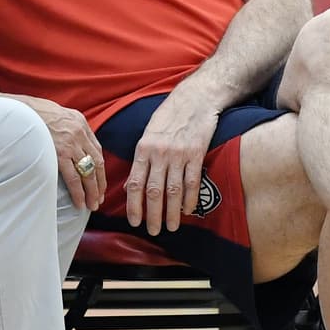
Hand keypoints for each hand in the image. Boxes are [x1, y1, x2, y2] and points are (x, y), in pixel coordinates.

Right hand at [14, 96, 106, 210]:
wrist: (18, 109)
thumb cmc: (33, 112)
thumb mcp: (58, 114)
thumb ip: (68, 127)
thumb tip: (70, 143)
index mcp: (80, 123)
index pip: (97, 150)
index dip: (100, 169)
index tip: (100, 182)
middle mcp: (79, 133)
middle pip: (97, 163)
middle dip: (100, 183)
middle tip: (99, 199)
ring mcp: (70, 144)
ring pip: (88, 172)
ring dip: (92, 191)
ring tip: (92, 205)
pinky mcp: (59, 154)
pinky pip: (73, 177)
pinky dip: (78, 192)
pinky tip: (80, 202)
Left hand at [125, 87, 218, 235]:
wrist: (195, 99)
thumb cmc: (169, 116)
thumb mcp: (148, 133)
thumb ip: (142, 158)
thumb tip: (132, 184)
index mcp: (143, 149)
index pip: (135, 183)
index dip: (133, 205)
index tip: (134, 221)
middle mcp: (159, 153)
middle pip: (154, 191)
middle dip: (152, 215)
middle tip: (153, 231)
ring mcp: (178, 154)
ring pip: (173, 191)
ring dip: (172, 212)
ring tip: (171, 226)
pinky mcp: (196, 154)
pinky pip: (192, 182)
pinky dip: (190, 199)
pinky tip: (187, 210)